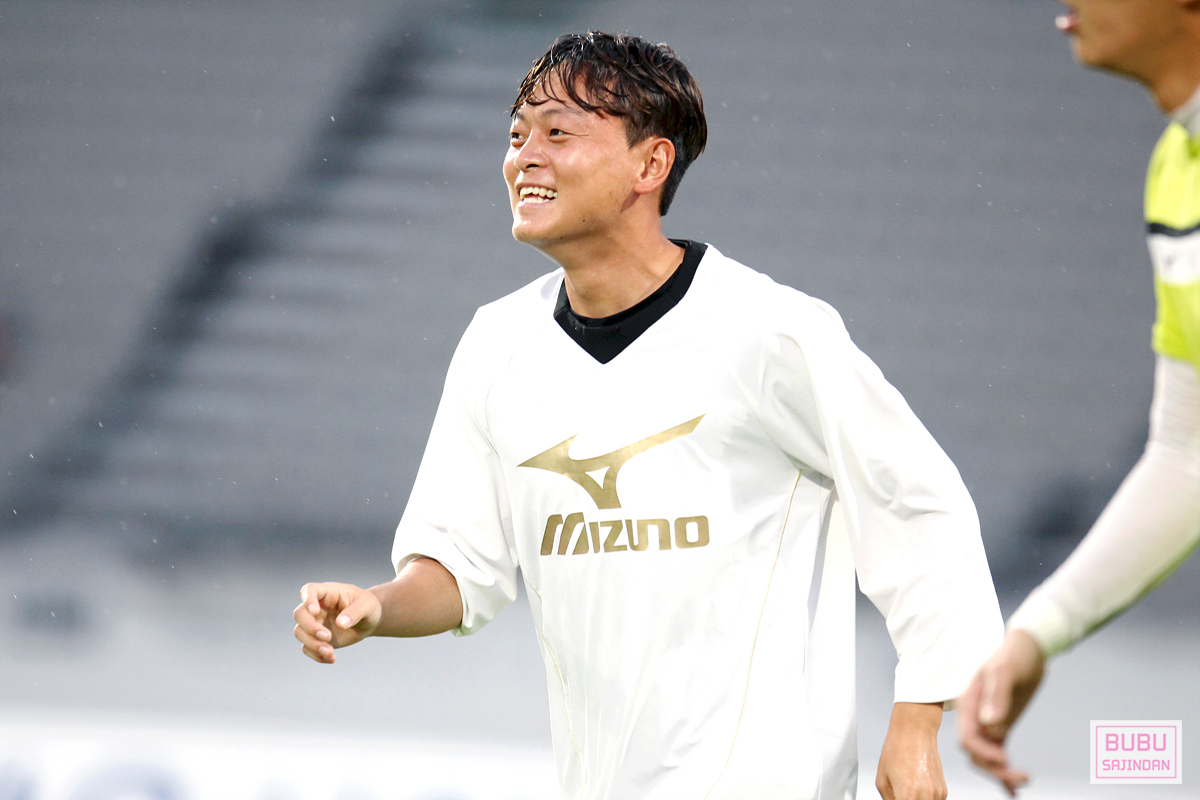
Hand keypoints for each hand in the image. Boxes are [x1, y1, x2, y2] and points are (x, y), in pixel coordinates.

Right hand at [293, 582, 382, 663]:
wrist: (369, 621)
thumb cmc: (368, 607)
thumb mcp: (367, 606)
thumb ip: (355, 612)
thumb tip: (340, 624)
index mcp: (328, 593)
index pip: (310, 590)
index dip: (308, 599)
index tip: (315, 611)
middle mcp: (317, 607)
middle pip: (300, 613)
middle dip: (310, 627)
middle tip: (328, 637)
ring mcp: (315, 623)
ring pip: (300, 632)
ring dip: (312, 644)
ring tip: (330, 652)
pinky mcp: (316, 638)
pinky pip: (307, 648)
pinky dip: (316, 655)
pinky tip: (331, 658)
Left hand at [876, 701, 945, 799]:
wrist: (914, 732)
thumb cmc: (897, 750)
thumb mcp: (882, 779)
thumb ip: (888, 799)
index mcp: (908, 794)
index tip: (896, 799)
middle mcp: (925, 796)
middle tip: (900, 794)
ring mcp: (937, 794)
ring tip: (908, 788)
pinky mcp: (943, 791)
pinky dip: (925, 798)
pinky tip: (917, 786)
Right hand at [958, 629, 1045, 795]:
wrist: (1029, 647)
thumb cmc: (1014, 654)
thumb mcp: (1005, 671)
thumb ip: (996, 697)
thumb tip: (989, 724)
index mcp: (968, 703)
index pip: (967, 737)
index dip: (983, 752)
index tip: (1004, 759)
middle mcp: (974, 714)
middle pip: (976, 752)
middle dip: (993, 768)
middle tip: (1020, 777)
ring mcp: (988, 720)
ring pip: (986, 755)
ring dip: (1000, 772)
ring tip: (1022, 781)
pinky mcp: (1002, 723)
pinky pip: (998, 751)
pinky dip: (1004, 770)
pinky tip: (1013, 788)